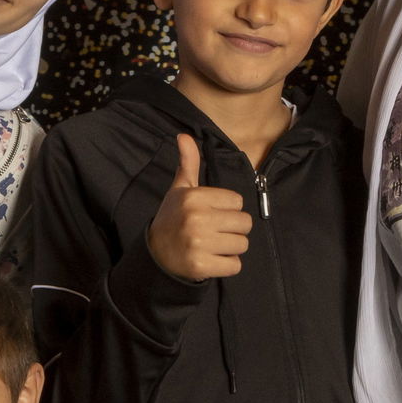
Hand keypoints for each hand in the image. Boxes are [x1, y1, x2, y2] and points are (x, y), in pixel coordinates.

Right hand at [145, 134, 251, 281]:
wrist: (156, 254)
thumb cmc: (173, 218)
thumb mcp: (180, 189)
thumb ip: (188, 163)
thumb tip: (184, 136)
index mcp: (194, 197)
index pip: (237, 201)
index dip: (228, 208)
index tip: (212, 213)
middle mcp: (196, 219)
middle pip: (244, 223)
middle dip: (233, 229)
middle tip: (215, 232)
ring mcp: (198, 244)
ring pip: (242, 244)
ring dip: (231, 247)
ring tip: (213, 245)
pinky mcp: (201, 266)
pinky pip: (235, 265)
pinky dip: (227, 265)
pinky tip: (212, 259)